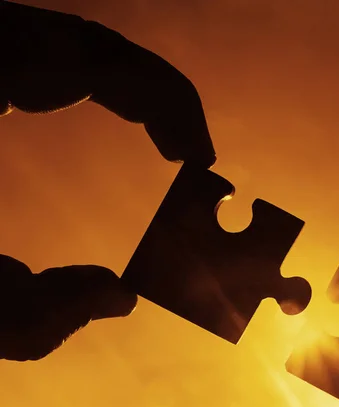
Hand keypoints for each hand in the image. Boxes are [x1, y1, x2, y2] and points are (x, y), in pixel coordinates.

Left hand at [0, 1, 215, 358]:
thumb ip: (32, 320)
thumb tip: (118, 299)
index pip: (100, 57)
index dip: (169, 104)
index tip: (197, 159)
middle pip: (93, 45)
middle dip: (159, 99)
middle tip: (190, 157)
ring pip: (68, 48)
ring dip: (126, 93)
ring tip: (162, 143)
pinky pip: (35, 58)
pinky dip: (82, 88)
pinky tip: (88, 117)